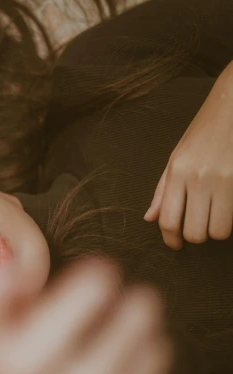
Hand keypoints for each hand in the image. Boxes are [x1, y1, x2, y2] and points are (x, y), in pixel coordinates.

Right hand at [0, 257, 173, 373]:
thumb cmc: (28, 355)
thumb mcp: (7, 327)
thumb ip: (3, 301)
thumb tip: (11, 270)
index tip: (20, 272)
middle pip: (18, 373)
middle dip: (69, 313)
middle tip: (108, 270)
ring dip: (117, 343)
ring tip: (144, 304)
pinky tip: (155, 347)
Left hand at [144, 63, 232, 248]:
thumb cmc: (205, 129)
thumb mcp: (177, 156)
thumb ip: (163, 190)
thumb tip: (149, 218)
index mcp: (178, 172)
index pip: (168, 220)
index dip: (171, 240)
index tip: (175, 244)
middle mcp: (198, 178)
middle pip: (194, 232)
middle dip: (195, 236)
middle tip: (197, 227)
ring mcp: (224, 179)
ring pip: (218, 231)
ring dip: (216, 231)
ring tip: (215, 218)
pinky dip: (230, 220)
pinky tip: (227, 210)